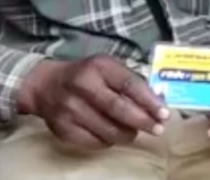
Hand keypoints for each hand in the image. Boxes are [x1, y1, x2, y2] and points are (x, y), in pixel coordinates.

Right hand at [17, 55, 169, 149]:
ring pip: (107, 130)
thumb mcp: (107, 67)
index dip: (149, 101)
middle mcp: (83, 86)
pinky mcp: (62, 128)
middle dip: (142, 121)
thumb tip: (159, 100)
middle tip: (157, 129)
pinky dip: (108, 141)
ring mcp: (70, 109)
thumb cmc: (86, 75)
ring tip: (135, 132)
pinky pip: (93, 142)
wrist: (45, 85)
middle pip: (118, 109)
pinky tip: (113, 136)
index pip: (129, 85)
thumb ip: (131, 81)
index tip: (164, 114)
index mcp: (99, 67)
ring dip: (127, 134)